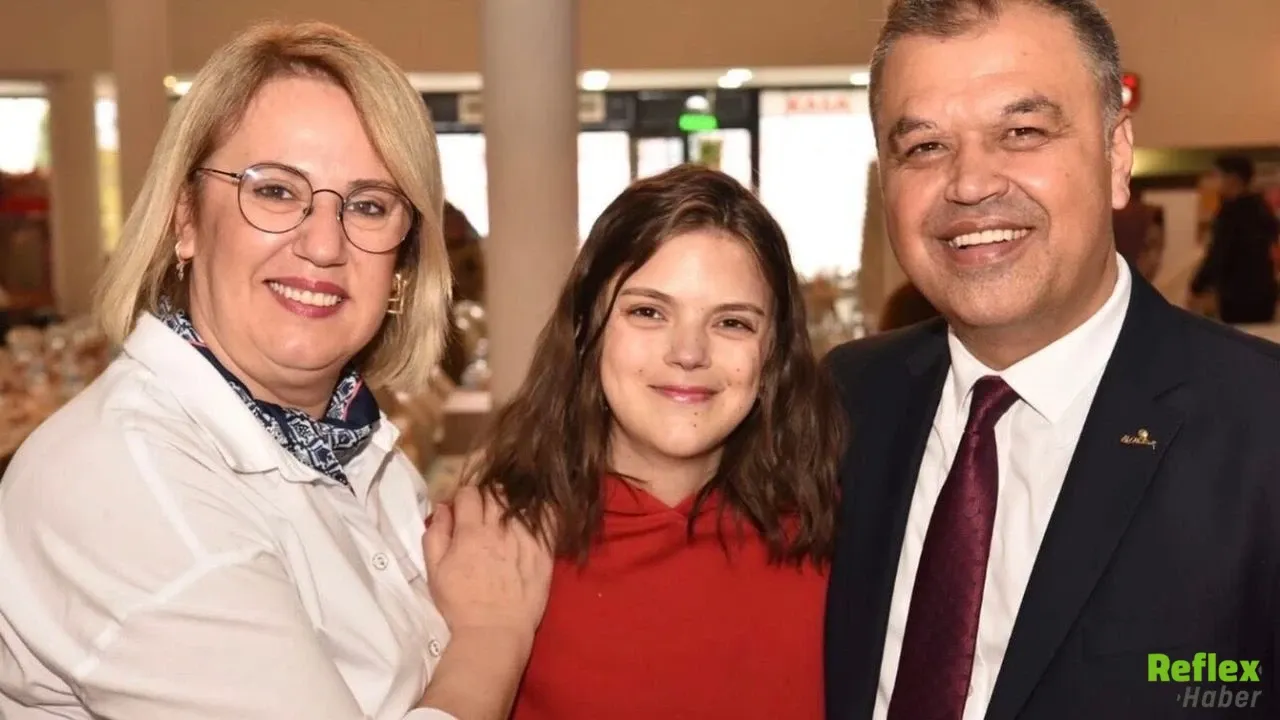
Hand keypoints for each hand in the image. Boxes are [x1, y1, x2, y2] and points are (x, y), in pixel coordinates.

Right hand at [423, 485, 552, 643]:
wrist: (495, 631)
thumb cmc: (460, 604)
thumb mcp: (435, 571)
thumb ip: (436, 535)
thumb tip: (443, 508)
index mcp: (471, 532)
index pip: (469, 493)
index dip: (464, 497)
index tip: (465, 507)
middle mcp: (500, 530)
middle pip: (496, 493)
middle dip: (488, 496)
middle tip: (486, 510)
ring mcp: (525, 539)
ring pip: (520, 503)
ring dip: (512, 504)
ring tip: (509, 516)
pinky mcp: (544, 551)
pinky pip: (547, 520)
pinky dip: (541, 512)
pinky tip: (536, 516)